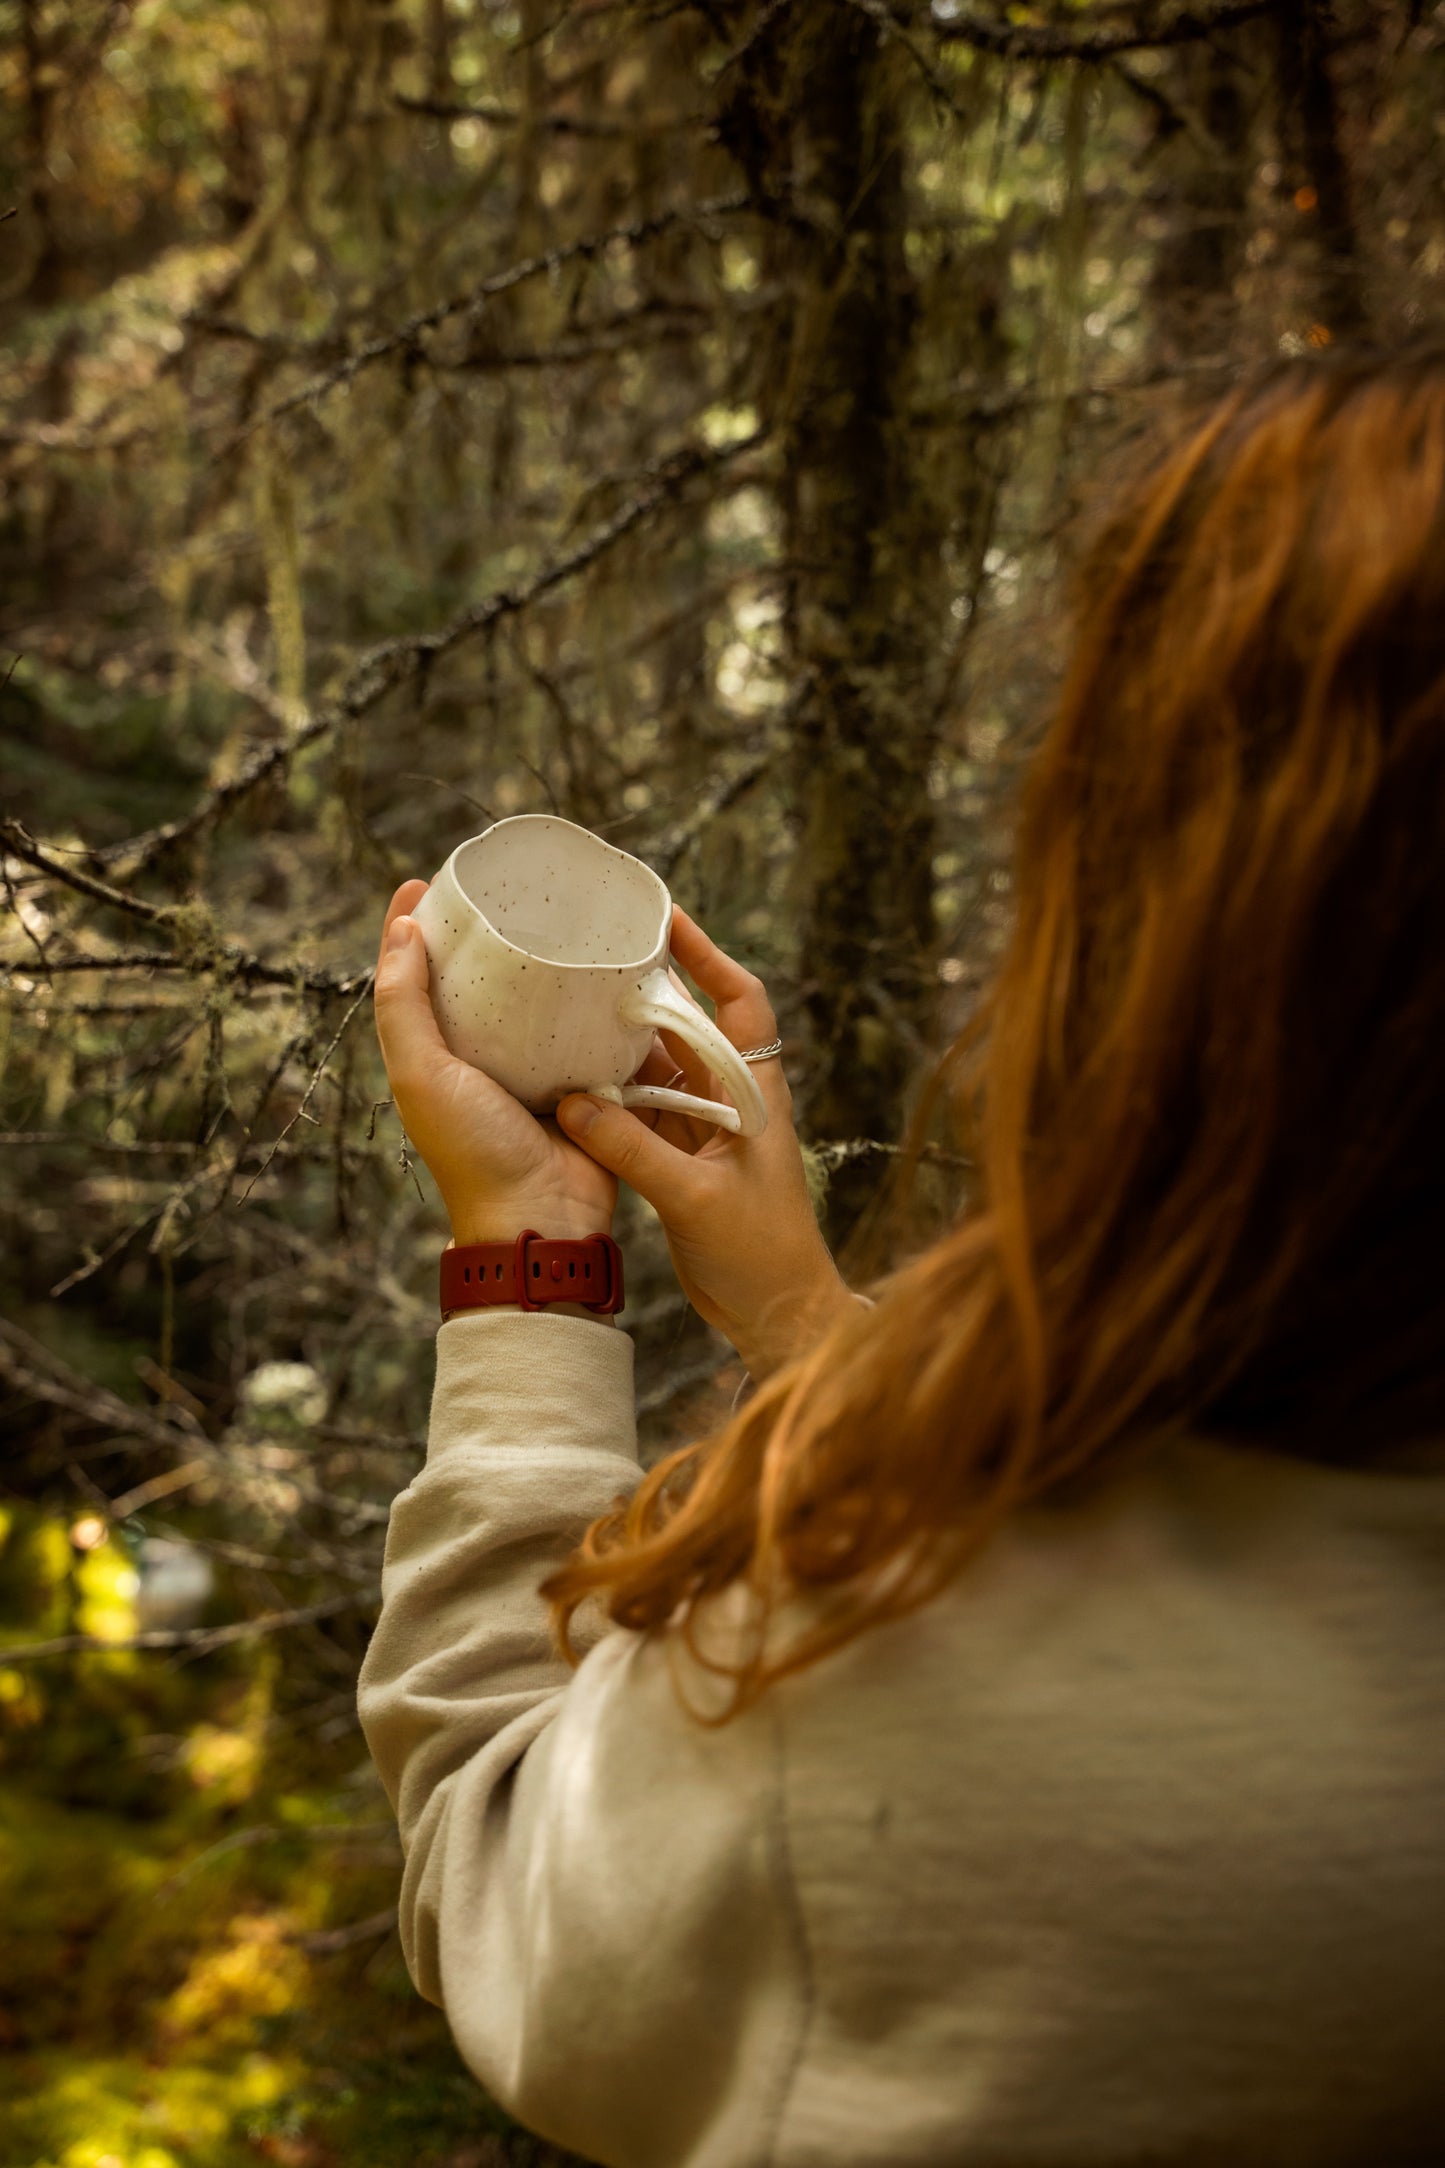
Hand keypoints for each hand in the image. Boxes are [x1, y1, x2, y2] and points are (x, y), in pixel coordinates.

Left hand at [373, 882, 614, 1258]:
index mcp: (434, 1058)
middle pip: (474, 982)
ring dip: (539, 958)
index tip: (422, 882)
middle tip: (495, 887)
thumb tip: (404, 930)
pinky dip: (589, 994)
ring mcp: (533, 1069)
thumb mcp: (421, 1075)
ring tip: (552, 911)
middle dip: (480, 934)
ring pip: (531, 999)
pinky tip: (603, 961)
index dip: (411, 928)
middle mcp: (479, 1059)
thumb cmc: (475, 1152)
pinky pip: (584, 1025)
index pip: (412, 979)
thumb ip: (403, 1007)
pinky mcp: (583, 1078)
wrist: (546, 1215)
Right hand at [556, 906, 859, 1381]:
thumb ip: (635, 1149)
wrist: (779, 1316)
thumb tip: (576, 1104)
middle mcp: (733, 1101)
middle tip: (595, 957)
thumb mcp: (694, 1198)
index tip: (666, 918)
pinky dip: (609, 1100)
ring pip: (658, 1071)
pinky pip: (641, 1114)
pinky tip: (571, 1085)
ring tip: (570, 1011)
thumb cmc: (760, 1254)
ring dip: (620, 1049)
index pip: (741, 1000)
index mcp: (755, 1092)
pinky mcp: (684, 1163)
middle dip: (646, 992)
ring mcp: (708, 1131)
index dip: (709, 955)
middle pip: (689, 1026)